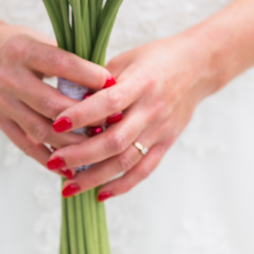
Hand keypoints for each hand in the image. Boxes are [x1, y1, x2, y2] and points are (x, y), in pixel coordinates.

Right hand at [0, 21, 113, 171]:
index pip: (61, 64)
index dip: (88, 75)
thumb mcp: (43, 42)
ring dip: (71, 142)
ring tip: (95, 146)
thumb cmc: (24, 49)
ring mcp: (2, 103)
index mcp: (23, 51)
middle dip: (84, 116)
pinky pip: (27, 146)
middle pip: (51, 104)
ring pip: (41, 130)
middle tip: (110, 122)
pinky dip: (50, 159)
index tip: (113, 84)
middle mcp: (9, 77)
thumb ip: (70, 62)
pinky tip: (71, 166)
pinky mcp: (0, 122)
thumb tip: (108, 85)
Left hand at [46, 31, 217, 197]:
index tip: (57, 124)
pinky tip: (100, 195)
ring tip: (68, 187)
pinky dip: (122, 185)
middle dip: (81, 155)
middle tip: (54, 163)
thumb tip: (65, 101)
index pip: (108, 102)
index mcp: (141, 83)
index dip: (82, 115)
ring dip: (95, 177)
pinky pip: (143, 170)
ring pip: (126, 161)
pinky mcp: (166, 143)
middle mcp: (152, 109)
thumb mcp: (127, 59)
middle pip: (114, 140)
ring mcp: (161, 129)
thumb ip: (99, 80)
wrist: (200, 66)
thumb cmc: (156, 59)